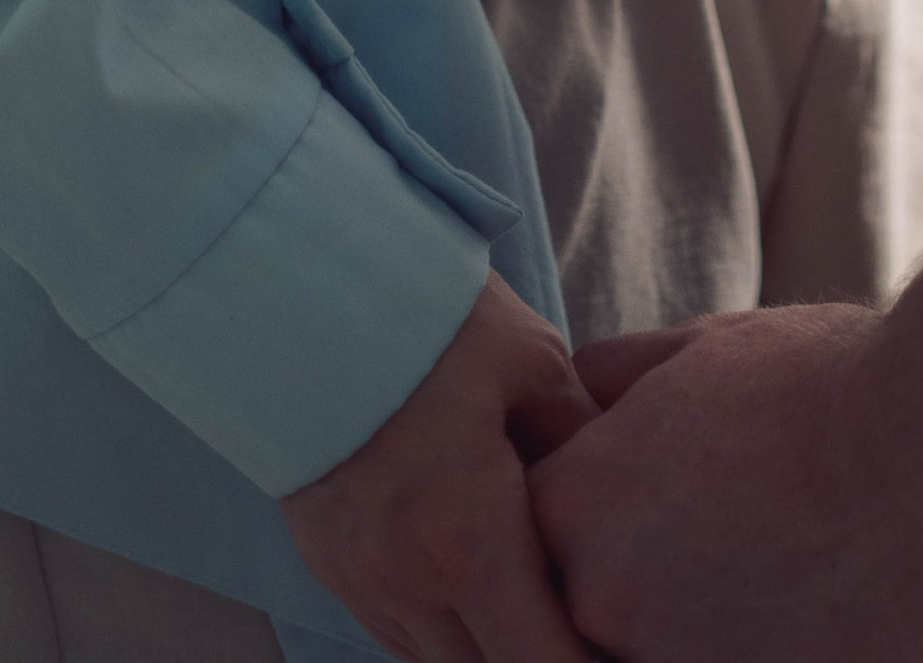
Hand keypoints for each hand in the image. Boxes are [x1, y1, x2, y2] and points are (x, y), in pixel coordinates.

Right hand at [278, 273, 598, 662]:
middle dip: (538, 653)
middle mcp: (411, 584)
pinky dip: (442, 627)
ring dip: (487, 644)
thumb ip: (580, 435)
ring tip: (529, 596)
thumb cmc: (427, 321)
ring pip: (442, 662)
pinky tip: (471, 581)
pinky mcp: (332, 566)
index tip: (621, 642)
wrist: (301, 296)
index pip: (540, 662)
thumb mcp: (532, 361)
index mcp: (471, 543)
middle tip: (581, 617)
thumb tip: (618, 484)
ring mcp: (364, 582)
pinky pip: (399, 633)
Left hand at [533, 305, 922, 662]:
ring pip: (648, 653)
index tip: (637, 515)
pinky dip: (748, 647)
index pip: (524, 542)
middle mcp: (604, 600)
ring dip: (684, 629)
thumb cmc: (829, 382)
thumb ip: (620, 381)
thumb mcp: (703, 350)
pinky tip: (795, 612)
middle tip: (714, 545)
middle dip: (634, 588)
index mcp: (577, 506)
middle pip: (580, 619)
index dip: (579, 523)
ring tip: (758, 577)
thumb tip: (583, 390)